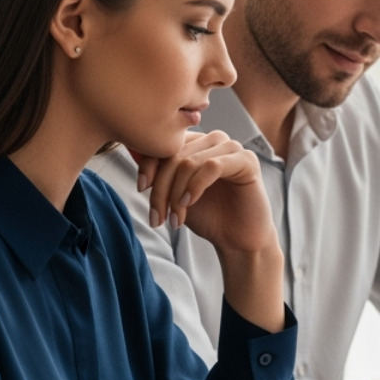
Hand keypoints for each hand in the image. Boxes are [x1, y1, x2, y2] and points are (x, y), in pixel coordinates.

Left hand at [135, 130, 282, 334]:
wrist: (237, 240)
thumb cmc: (208, 216)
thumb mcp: (173, 193)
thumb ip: (158, 172)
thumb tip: (132, 150)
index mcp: (196, 143)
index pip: (164, 144)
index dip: (148, 165)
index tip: (141, 189)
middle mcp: (214, 140)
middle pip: (174, 155)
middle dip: (161, 188)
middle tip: (157, 216)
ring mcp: (232, 148)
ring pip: (189, 162)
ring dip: (176, 193)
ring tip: (174, 218)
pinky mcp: (247, 161)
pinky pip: (212, 166)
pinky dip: (195, 187)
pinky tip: (189, 204)